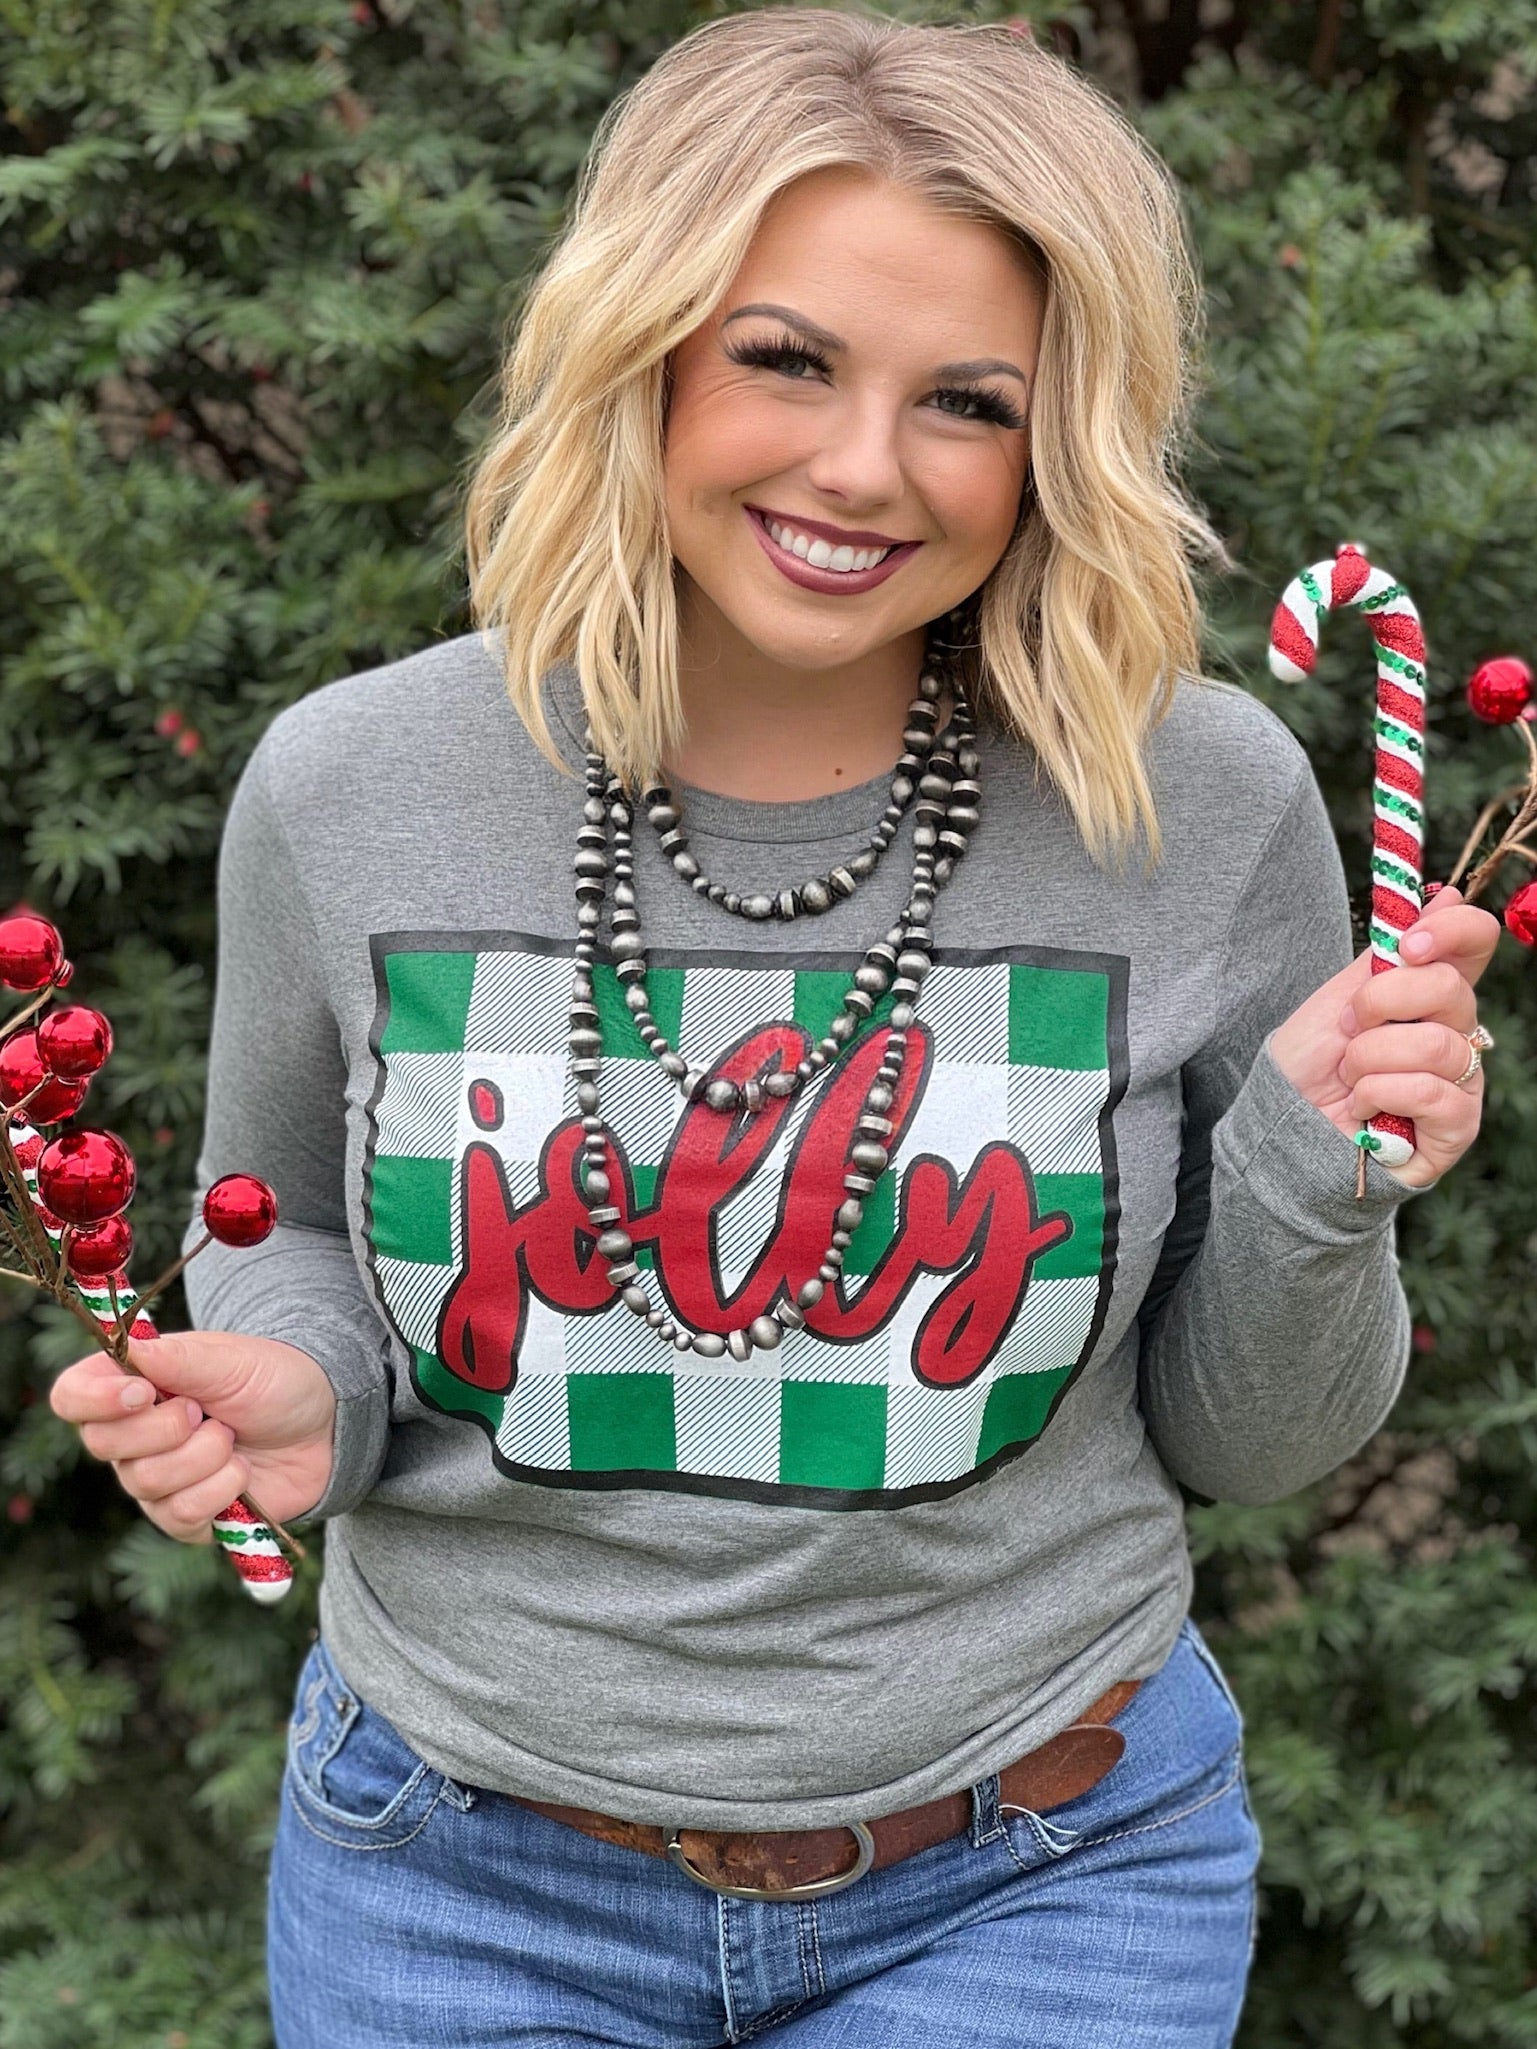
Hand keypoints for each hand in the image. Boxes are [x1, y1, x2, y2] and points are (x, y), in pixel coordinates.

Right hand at [50, 1331, 336, 1542]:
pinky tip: (242, 1471)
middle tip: (207, 1411)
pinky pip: (180, 1516)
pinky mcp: (185, 1517)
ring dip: (204, 1457)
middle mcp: (133, 1436)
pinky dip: (221, 1489)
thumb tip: (122, 1344)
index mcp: (132, 1385)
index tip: (140, 1392)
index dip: (94, 1399)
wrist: (325, 1425)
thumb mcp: (231, 1360)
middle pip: (104, 1445)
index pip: (72, 1396)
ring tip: (232, 1437)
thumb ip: (177, 1358)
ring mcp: (155, 1480)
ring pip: (146, 1483)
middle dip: (166, 1428)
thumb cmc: (273, 1380)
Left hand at [1269, 884, 1500, 1188]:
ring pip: (1436, 1044)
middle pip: (1451, 989)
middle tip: (1349, 1028)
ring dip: (1371, 1058)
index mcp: (1429, 995)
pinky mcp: (1457, 1126)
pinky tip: (1365, 1109)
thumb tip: (1441, 895)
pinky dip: (1383, 1094)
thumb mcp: (1337, 999)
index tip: (1407, 945)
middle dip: (1381, 1004)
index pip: (1475, 944)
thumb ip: (1386, 954)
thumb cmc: (1309, 1067)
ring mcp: (1461, 1080)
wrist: (1284, 1129)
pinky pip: (1436, 1093)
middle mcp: (1456, 1032)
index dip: (1453, 931)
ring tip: (1350, 1077)